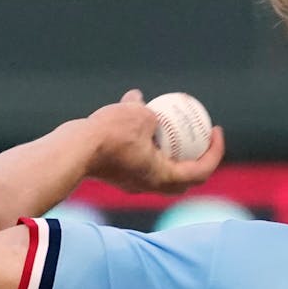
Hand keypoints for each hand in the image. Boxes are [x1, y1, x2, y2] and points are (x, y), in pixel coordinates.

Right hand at [83, 89, 225, 195]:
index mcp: (163, 177)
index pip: (201, 171)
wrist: (72, 151)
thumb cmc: (109, 136)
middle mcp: (150, 184)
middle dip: (195, 157)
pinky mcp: (115, 171)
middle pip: (183, 175)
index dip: (215, 152)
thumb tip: (144, 103)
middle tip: (200, 135)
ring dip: (165, 142)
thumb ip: (151, 113)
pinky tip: (134, 105)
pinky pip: (135, 152)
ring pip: (157, 162)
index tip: (215, 130)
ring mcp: (132, 180)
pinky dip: (140, 134)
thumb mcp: (140, 116)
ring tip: (167, 116)